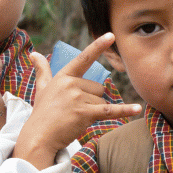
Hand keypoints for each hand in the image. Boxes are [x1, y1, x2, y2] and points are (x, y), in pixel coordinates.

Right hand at [14, 33, 141, 169]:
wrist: (38, 138)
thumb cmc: (42, 113)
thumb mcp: (41, 88)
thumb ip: (42, 70)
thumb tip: (33, 53)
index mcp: (63, 76)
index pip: (84, 58)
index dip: (98, 46)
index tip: (111, 35)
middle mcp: (71, 84)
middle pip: (98, 88)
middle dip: (91, 101)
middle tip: (73, 111)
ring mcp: (78, 98)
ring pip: (102, 101)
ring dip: (94, 111)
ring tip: (76, 118)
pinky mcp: (85, 113)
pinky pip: (110, 110)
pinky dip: (125, 111)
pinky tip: (138, 109)